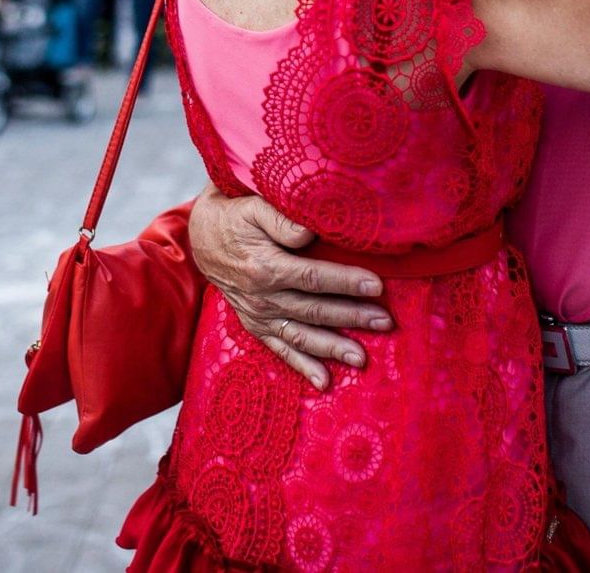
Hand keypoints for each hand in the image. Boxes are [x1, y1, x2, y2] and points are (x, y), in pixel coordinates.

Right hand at [188, 187, 391, 388]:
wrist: (203, 237)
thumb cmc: (236, 216)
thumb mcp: (254, 207)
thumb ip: (282, 219)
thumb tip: (311, 233)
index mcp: (265, 268)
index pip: (313, 278)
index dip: (346, 282)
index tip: (376, 286)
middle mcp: (262, 297)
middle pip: (315, 310)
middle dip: (353, 317)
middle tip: (386, 322)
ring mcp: (258, 315)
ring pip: (302, 336)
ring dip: (334, 348)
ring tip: (362, 358)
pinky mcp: (255, 325)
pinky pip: (281, 349)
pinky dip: (302, 367)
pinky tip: (325, 382)